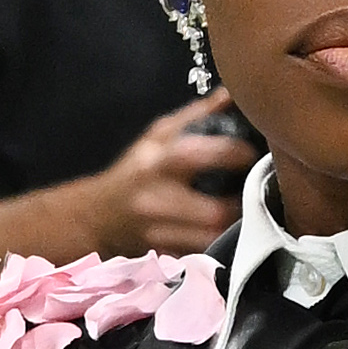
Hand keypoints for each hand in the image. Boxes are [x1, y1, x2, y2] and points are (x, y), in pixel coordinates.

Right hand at [90, 92, 250, 253]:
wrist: (98, 216)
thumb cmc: (134, 172)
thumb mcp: (157, 136)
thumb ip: (196, 116)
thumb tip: (230, 94)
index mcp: (157, 163)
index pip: (199, 156)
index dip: (234, 155)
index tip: (249, 153)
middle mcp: (157, 200)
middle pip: (214, 211)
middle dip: (238, 201)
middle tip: (248, 188)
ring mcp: (160, 233)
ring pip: (212, 237)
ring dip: (232, 223)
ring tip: (237, 206)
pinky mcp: (165, 253)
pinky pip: (202, 250)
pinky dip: (216, 238)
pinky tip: (219, 224)